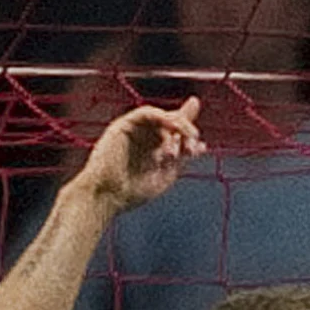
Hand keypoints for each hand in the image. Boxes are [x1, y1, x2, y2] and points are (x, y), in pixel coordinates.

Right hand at [72, 100, 203, 216]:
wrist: (108, 196)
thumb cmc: (133, 191)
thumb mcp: (166, 174)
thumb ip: (182, 158)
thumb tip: (201, 145)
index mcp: (153, 150)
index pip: (174, 135)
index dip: (189, 135)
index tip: (201, 145)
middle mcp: (144, 138)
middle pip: (170, 124)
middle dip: (186, 130)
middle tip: (195, 140)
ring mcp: (134, 131)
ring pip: (161, 118)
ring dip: (177, 124)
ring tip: (186, 137)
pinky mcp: (124, 125)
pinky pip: (146, 114)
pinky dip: (163, 118)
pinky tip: (173, 128)